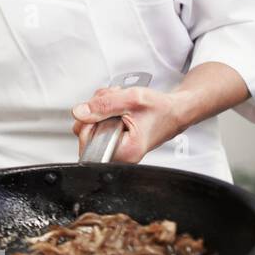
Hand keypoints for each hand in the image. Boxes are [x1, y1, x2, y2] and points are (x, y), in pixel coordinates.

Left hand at [69, 85, 186, 162]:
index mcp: (126, 151)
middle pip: (86, 134)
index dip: (89, 122)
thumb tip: (80, 113)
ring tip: (117, 103)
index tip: (101, 111)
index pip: (88, 143)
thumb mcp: (131, 99)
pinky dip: (103, 112)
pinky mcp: (116, 141)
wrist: (174, 110)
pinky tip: (117, 107)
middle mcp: (121, 155)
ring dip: (99, 109)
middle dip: (95, 112)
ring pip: (91, 127)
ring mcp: (118, 149)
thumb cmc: (161, 109)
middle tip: (111, 102)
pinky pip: (98, 126)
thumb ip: (104, 105)